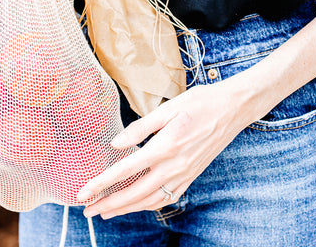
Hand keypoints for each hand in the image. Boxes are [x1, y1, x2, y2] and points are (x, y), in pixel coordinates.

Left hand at [77, 78, 255, 218]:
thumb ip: (139, 128)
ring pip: (150, 200)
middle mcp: (174, 166)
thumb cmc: (199, 103)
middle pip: (135, 193)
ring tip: (105, 211)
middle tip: (87, 209)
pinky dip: (147, 205)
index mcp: (165, 146)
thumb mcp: (167, 108)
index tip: (83, 191)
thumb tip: (115, 144)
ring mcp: (184, 174)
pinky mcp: (191, 176)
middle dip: (109, 203)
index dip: (102, 183)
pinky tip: (135, 204)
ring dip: (126, 208)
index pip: (126, 170)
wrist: (232, 109)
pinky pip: (166, 198)